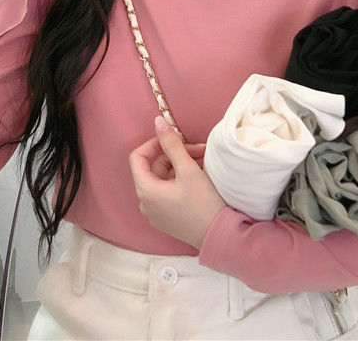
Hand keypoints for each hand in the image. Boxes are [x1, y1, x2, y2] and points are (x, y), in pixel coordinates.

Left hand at [129, 116, 226, 248]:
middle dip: (173, 153)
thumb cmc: (203, 203)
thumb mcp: (188, 169)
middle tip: (198, 149)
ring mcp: (155, 213)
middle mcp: (145, 204)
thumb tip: (158, 122)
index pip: (137, 157)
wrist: (220, 236)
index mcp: (145, 191)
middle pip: (153, 168)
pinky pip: (167, 192)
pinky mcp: (167, 218)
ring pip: (162, 179)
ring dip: (179, 165)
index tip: (173, 139)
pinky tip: (198, 175)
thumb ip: (171, 144)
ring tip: (202, 159)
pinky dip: (179, 179)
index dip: (154, 143)